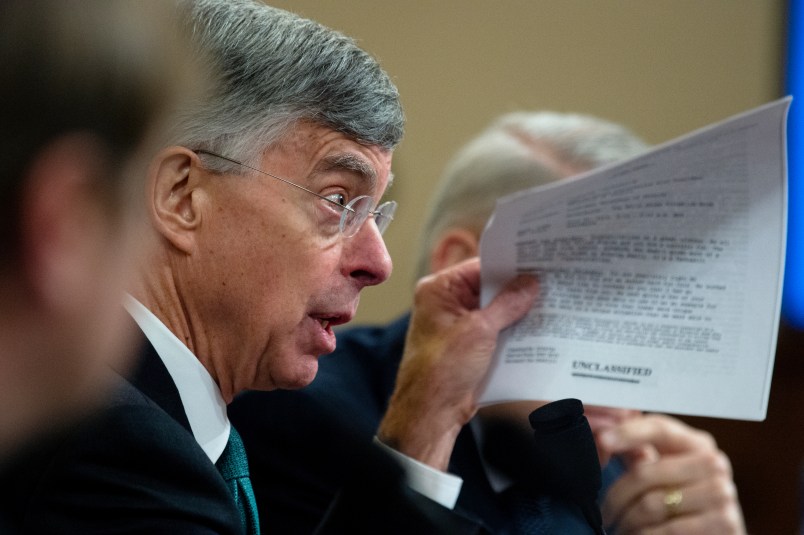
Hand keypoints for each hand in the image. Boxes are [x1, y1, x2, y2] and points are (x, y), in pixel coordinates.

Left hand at [377, 257, 538, 470]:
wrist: (431, 414)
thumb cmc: (441, 370)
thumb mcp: (479, 331)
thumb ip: (507, 305)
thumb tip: (529, 284)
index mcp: (439, 290)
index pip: (479, 267)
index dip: (509, 266)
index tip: (537, 262)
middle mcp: (447, 304)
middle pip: (490, 289)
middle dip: (518, 291)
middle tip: (551, 283)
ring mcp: (460, 327)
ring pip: (497, 312)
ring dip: (520, 314)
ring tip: (553, 305)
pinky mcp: (471, 348)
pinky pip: (498, 333)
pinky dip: (515, 333)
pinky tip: (541, 331)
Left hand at [598, 414, 744, 533]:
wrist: (715, 533)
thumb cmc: (680, 499)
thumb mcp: (658, 471)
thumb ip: (634, 452)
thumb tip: (602, 439)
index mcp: (697, 443)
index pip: (659, 428)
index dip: (627, 432)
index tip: (602, 440)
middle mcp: (714, 464)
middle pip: (644, 472)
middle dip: (616, 496)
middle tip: (605, 512)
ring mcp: (722, 494)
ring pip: (650, 505)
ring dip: (627, 520)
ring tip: (622, 527)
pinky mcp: (725, 524)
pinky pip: (667, 530)